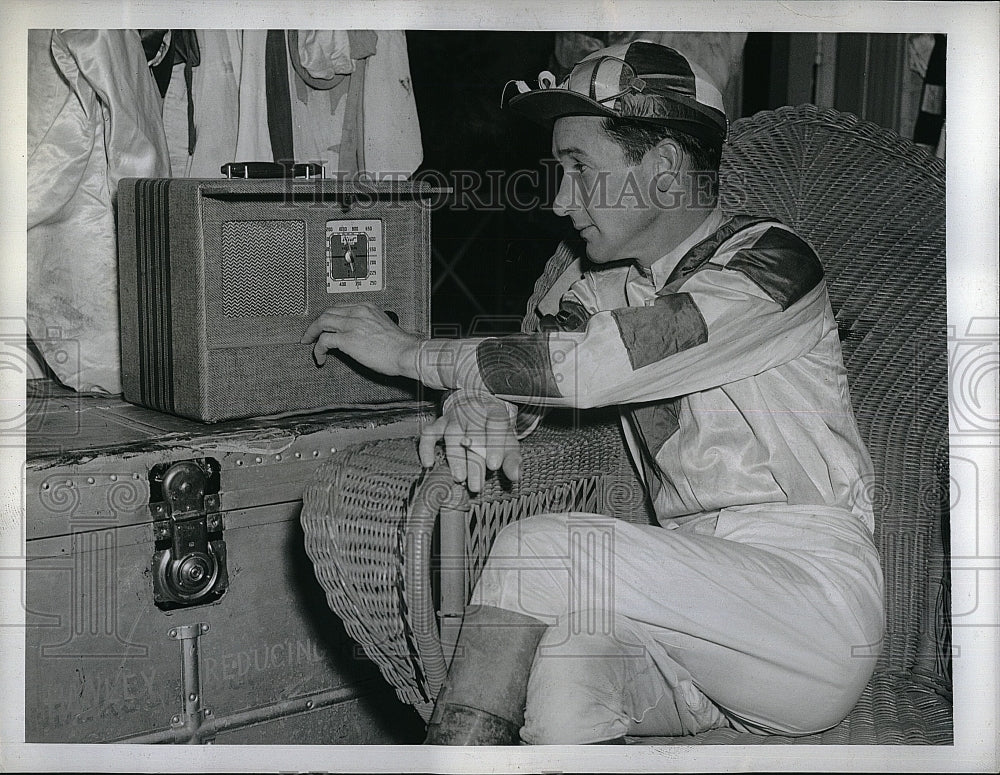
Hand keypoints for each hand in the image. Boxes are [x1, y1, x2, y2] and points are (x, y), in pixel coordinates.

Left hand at [300, 304, 419, 377]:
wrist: (407, 353)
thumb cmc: (400, 345)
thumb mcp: (383, 326)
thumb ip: (369, 325)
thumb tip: (358, 335)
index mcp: (367, 307)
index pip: (340, 307)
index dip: (329, 316)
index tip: (325, 325)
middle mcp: (358, 312)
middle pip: (327, 312)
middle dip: (316, 324)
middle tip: (311, 334)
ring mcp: (352, 324)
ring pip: (322, 322)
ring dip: (312, 333)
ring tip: (310, 343)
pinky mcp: (348, 339)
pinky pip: (324, 340)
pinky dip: (318, 349)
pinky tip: (321, 357)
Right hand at [419, 392, 521, 492]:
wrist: (477, 408)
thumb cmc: (493, 429)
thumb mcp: (507, 440)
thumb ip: (512, 458)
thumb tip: (515, 475)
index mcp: (494, 412)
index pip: (495, 424)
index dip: (494, 445)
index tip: (494, 465)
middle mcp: (473, 412)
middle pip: (473, 434)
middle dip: (475, 461)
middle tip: (476, 485)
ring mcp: (453, 418)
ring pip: (452, 434)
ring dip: (455, 458)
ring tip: (459, 478)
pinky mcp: (438, 424)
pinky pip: (429, 434)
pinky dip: (426, 448)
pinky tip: (429, 463)